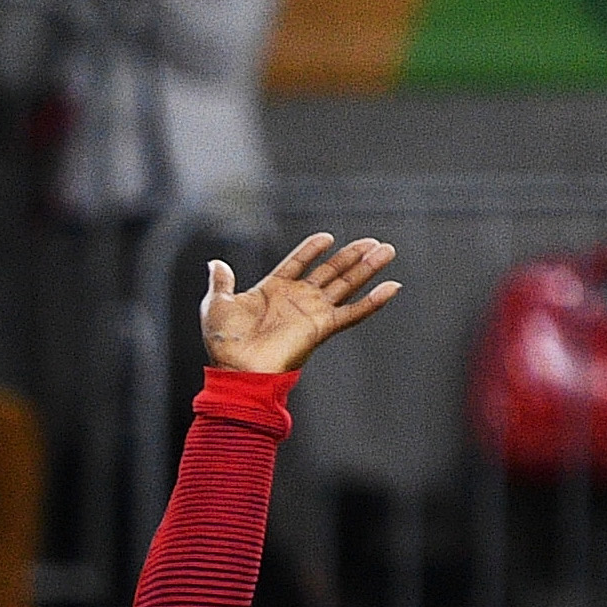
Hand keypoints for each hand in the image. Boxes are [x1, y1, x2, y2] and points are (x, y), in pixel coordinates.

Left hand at [203, 230, 396, 375]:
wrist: (237, 369)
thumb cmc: (224, 343)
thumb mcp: (216, 305)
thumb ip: (221, 282)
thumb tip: (215, 263)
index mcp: (273, 291)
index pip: (297, 263)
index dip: (311, 250)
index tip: (326, 237)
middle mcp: (297, 300)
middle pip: (330, 271)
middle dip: (351, 256)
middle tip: (373, 242)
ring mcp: (312, 312)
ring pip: (346, 285)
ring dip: (367, 268)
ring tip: (386, 251)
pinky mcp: (322, 327)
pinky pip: (353, 313)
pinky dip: (373, 301)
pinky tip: (391, 287)